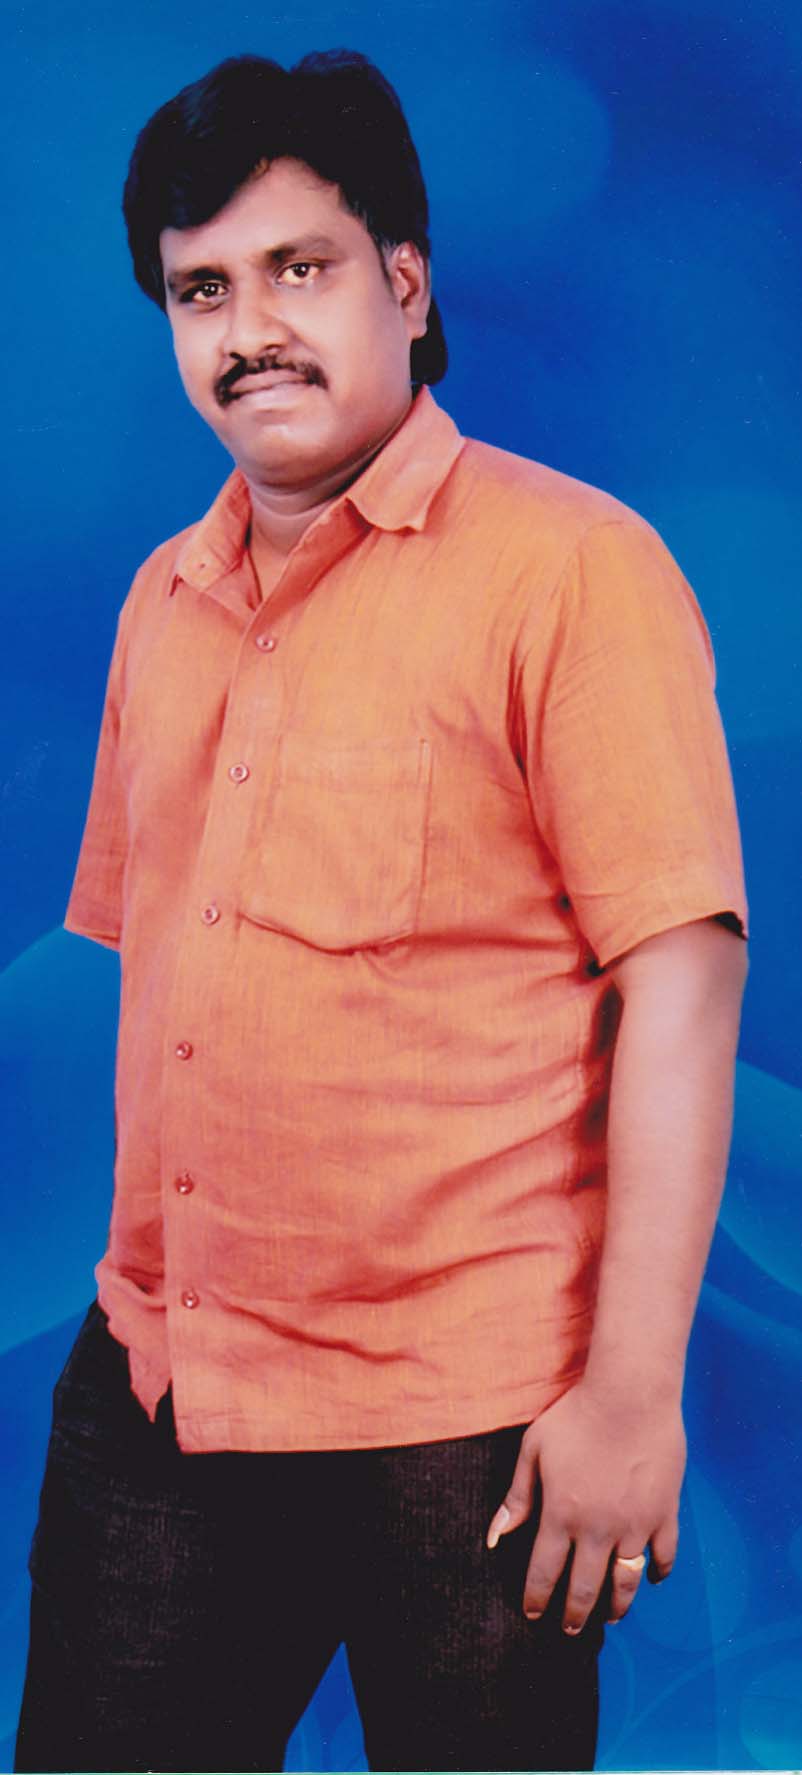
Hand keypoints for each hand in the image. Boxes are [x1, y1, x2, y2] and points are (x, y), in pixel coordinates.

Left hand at [486, 1379, 685, 1632]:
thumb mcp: (534, 1450)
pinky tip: (652, 1579)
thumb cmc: (576, 1415)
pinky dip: (659, 1573)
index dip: (536, 1599)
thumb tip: (495, 1537)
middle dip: (574, 1616)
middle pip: (585, 1589)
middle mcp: (598, 1530)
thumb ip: (517, 1497)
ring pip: (625, 1583)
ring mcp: (635, 1526)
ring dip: (616, 1606)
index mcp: (562, 1515)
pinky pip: (664, 1556)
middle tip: (569, 1631)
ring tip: (609, 1618)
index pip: (545, 1572)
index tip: (532, 1614)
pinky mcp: (664, 1514)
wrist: (630, 1394)